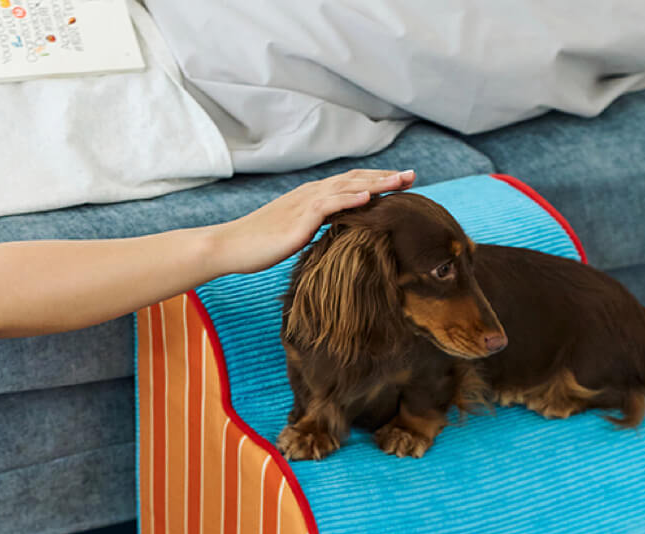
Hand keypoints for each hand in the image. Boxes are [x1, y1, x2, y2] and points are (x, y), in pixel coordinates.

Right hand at [221, 168, 415, 274]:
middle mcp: (310, 194)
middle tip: (413, 176)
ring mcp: (305, 204)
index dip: (377, 182)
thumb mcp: (295, 237)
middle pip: (355, 180)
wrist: (231, 246)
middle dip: (385, 177)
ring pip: (347, 187)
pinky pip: (329, 204)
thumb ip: (315, 232)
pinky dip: (351, 199)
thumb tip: (333, 239)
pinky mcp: (299, 219)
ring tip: (402, 182)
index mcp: (311, 198)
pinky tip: (370, 197)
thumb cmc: (259, 246)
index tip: (402, 184)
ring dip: (377, 183)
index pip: (350, 185)